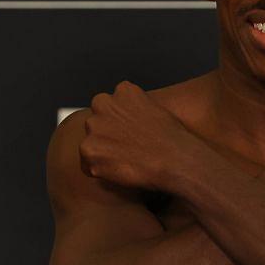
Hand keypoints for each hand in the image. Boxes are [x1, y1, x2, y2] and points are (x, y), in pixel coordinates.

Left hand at [80, 81, 197, 190]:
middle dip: (106, 137)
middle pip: (96, 123)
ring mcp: (94, 127)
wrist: (176, 160)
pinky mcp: (89, 150)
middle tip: (127, 151)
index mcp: (123, 91)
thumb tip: (128, 121)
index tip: (131, 136)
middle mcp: (104, 104)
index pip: (110, 106)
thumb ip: (135, 108)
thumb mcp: (157, 110)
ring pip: (90, 144)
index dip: (119, 124)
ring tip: (126, 163)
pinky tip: (120, 174)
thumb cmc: (174, 139)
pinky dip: (100, 172)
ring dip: (102, 154)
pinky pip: (87, 166)